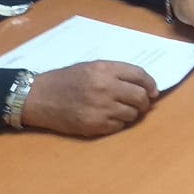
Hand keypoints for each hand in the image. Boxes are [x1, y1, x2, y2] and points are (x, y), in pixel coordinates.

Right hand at [21, 60, 158, 136]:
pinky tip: (109, 118)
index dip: (151, 84)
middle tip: (142, 104)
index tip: (154, 90)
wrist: (39, 97)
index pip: (139, 75)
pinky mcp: (95, 125)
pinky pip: (119, 126)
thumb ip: (116, 73)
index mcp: (105, 69)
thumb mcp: (91, 67)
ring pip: (132, 114)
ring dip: (132, 114)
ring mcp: (101, 108)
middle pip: (140, 97)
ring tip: (122, 111)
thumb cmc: (65, 80)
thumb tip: (143, 85)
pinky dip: (118, 123)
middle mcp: (106, 87)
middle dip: (145, 102)